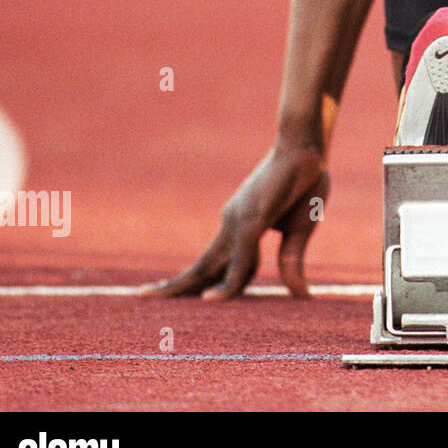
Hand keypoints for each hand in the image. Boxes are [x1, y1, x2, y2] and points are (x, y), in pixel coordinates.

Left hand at [142, 142, 328, 299]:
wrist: (306, 145)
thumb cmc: (305, 181)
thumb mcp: (299, 230)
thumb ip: (292, 261)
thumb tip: (301, 295)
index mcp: (242, 225)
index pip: (223, 265)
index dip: (210, 286)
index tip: (197, 302)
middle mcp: (232, 224)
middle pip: (201, 266)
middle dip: (174, 286)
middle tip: (140, 297)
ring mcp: (239, 221)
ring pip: (207, 265)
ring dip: (182, 287)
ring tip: (152, 298)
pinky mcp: (252, 219)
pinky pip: (240, 259)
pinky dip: (228, 283)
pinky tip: (213, 299)